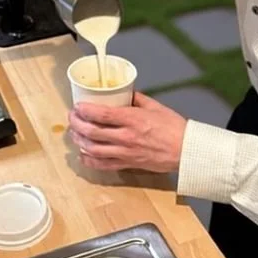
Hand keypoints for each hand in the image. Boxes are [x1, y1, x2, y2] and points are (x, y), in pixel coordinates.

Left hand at [69, 92, 186, 172]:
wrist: (185, 150)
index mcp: (132, 119)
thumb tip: (123, 92)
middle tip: (72, 118)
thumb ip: (136, 98)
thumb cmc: (173, 128)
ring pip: (93, 149)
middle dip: (76, 124)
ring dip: (79, 141)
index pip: (101, 114)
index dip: (84, 110)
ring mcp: (125, 153)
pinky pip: (103, 165)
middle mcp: (125, 137)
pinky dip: (90, 160)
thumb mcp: (154, 106)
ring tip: (74, 134)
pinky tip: (83, 154)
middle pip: (92, 132)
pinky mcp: (127, 164)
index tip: (77, 106)